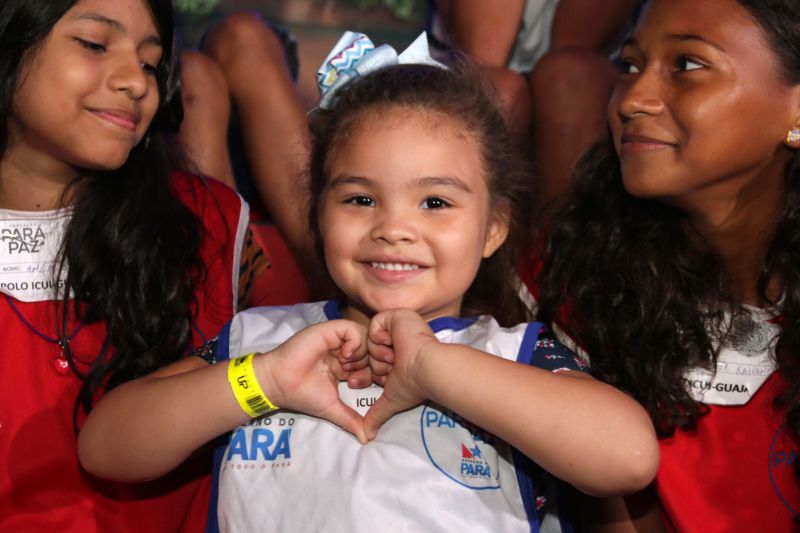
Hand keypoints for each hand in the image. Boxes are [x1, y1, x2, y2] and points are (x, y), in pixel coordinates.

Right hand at [260, 319, 369, 442]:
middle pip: (372, 349)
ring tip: (348, 369)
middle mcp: (342, 350)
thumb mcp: (332, 408)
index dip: (376, 373)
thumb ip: (351, 420)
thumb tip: (367, 439)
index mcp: (344, 365)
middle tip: (360, 378)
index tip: (371, 386)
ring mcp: (336, 339)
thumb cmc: (303, 394)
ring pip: (365, 337)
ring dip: (362, 354)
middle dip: (372, 364)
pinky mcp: (328, 331)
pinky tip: (344, 358)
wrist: (280, 384)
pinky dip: (354, 343)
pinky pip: (352, 329)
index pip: (371, 363)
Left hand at [364, 308, 438, 438]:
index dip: (363, 374)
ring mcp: (398, 327)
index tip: (355, 383)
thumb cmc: (413, 384)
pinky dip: (379, 336)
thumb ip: (377, 414)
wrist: (428, 368)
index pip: (370, 363)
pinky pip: (376, 323)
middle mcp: (397, 341)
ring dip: (379, 352)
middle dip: (373, 364)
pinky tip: (393, 344)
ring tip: (394, 357)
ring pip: (371, 338)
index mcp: (396, 357)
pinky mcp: (398, 315)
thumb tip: (367, 437)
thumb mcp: (391, 399)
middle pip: (368, 350)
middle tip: (387, 369)